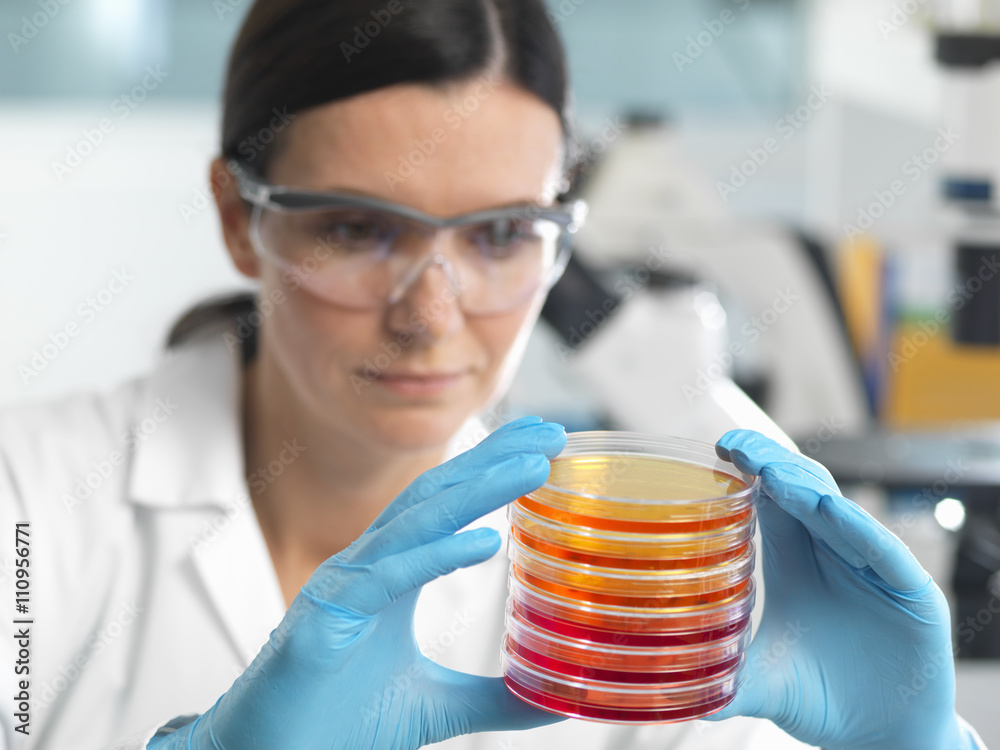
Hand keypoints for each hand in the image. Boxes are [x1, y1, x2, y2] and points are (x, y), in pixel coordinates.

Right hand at [150, 416, 566, 749]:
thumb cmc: (335, 724)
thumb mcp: (435, 705)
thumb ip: (493, 698)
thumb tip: (553, 700)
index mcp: (390, 576)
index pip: (445, 505)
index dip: (490, 468)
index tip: (542, 443)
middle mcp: (367, 568)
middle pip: (436, 494)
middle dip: (492, 458)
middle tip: (550, 431)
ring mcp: (343, 586)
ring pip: (416, 521)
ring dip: (477, 488)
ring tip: (532, 467)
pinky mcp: (324, 616)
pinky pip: (387, 576)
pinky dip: (436, 554)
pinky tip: (486, 540)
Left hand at [707, 430, 975, 749]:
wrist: (882, 734)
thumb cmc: (821, 696)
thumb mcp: (764, 683)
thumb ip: (724, 679)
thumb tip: (671, 692)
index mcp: (793, 558)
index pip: (770, 498)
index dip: (748, 468)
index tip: (719, 449)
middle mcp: (831, 552)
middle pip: (802, 490)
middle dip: (769, 464)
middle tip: (737, 447)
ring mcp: (872, 567)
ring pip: (838, 511)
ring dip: (805, 488)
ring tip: (772, 472)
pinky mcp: (911, 591)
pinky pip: (882, 550)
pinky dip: (858, 528)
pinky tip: (829, 509)